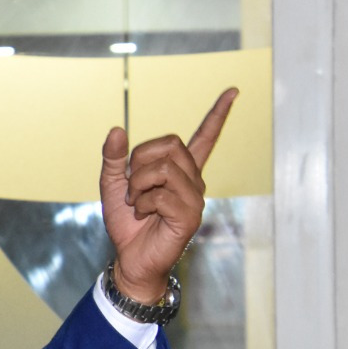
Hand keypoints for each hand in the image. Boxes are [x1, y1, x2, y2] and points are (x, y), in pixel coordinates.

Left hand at [99, 88, 237, 302]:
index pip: (204, 137)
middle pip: (170, 144)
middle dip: (139, 161)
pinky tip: (145, 215)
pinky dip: (143, 203)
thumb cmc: (128, 222)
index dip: (218, 115)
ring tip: (137, 203)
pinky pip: (161, 194)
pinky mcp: (190, 215)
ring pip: (163, 169)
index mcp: (180, 171)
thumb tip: (117, 129)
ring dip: (138, 185)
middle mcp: (194, 181)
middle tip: (132, 187)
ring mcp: (195, 198)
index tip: (233, 91)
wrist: (129, 257)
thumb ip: (114, 157)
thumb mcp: (113, 184)